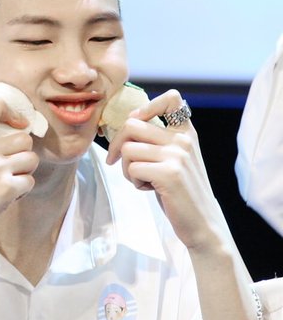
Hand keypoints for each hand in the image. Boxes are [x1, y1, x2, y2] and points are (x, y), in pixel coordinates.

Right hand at [0, 97, 38, 253]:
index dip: (11, 113)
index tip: (13, 125)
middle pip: (25, 137)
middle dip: (22, 151)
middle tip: (11, 165)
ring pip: (32, 158)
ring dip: (25, 170)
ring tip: (11, 180)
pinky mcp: (6, 189)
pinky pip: (29, 181)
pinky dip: (22, 190)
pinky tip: (8, 196)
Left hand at [106, 89, 219, 250]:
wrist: (202, 222)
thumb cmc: (181, 192)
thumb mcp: (176, 159)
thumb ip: (159, 140)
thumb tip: (127, 123)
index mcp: (187, 132)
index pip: (171, 98)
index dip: (145, 107)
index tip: (134, 126)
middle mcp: (183, 139)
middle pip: (132, 125)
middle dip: (117, 145)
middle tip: (118, 162)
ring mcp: (177, 155)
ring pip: (128, 149)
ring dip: (126, 168)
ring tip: (142, 180)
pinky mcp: (169, 174)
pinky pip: (131, 168)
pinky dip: (133, 181)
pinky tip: (148, 189)